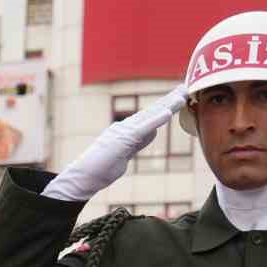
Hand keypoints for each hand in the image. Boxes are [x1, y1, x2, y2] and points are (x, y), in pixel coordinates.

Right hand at [44, 85, 188, 202]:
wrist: (82, 178)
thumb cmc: (100, 170)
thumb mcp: (125, 155)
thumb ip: (138, 143)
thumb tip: (152, 133)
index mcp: (125, 131)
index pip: (149, 117)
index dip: (164, 107)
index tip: (177, 98)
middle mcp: (124, 127)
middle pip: (151, 111)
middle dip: (169, 100)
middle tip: (184, 88)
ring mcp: (123, 131)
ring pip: (150, 115)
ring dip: (167, 105)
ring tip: (181, 95)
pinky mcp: (123, 139)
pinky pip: (143, 127)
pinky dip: (156, 119)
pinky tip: (167, 113)